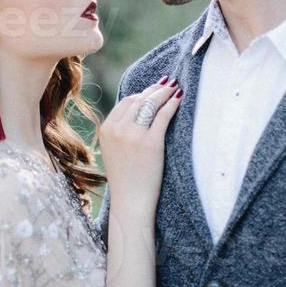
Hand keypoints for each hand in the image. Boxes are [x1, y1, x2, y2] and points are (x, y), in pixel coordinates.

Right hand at [98, 76, 182, 203]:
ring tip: (175, 88)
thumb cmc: (126, 179)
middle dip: (154, 90)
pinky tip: (179, 99)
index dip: (142, 93)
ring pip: (150, 104)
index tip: (153, 90)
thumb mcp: (113, 150)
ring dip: (164, 93)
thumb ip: (119, 131)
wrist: (130, 201)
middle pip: (139, 99)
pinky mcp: (151, 143)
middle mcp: (117, 129)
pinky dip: (172, 104)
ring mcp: (133, 135)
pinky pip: (163, 116)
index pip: (126, 102)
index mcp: (106, 129)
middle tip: (167, 85)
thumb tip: (137, 112)